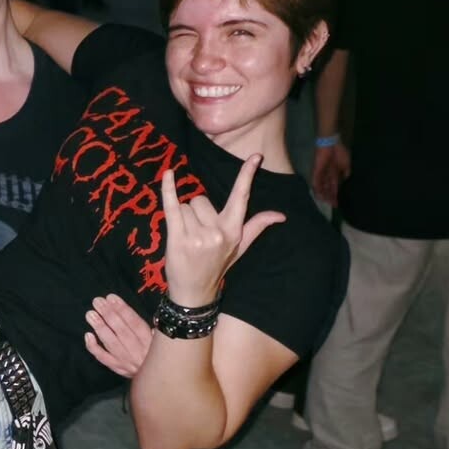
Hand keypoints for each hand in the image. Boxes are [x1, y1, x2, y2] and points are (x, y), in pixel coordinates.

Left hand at [84, 294, 152, 376]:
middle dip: (107, 313)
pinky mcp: (117, 367)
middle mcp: (137, 349)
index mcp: (148, 340)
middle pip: (120, 329)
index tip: (111, 298)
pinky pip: (103, 357)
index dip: (122, 309)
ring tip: (90, 314)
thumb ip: (149, 325)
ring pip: (111, 342)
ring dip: (99, 327)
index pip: (134, 322)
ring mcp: (125, 359)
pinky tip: (88, 335)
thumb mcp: (159, 338)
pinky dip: (94, 347)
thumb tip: (133, 311)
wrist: (157, 378)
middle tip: (97, 302)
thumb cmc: (155, 352)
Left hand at [161, 156, 284, 306]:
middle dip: (195, 213)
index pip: (241, 197)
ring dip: (182, 218)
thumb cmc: (216, 266)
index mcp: (233, 230)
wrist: (194, 292)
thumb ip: (257, 226)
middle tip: (196, 235)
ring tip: (185, 238)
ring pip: (185, 206)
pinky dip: (168, 189)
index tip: (256, 156)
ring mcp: (198, 236)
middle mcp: (218, 232)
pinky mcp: (178, 238)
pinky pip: (172, 205)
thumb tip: (280, 215)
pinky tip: (168, 175)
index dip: (247, 175)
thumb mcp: (240, 247)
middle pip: (201, 200)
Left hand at [311, 141, 350, 206]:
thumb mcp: (346, 164)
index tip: (337, 203)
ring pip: (321, 187)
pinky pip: (316, 181)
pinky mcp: (316, 171)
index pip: (334, 187)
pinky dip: (317, 189)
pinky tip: (318, 195)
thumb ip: (346, 173)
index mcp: (334, 173)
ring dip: (323, 195)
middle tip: (331, 205)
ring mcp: (321, 174)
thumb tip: (346, 180)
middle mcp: (327, 175)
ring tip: (325, 203)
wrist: (331, 144)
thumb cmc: (339, 153)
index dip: (335, 195)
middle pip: (327, 189)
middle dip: (329, 197)